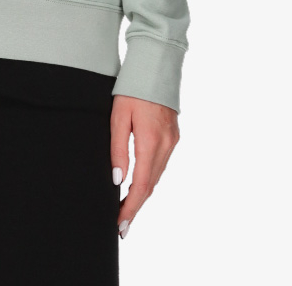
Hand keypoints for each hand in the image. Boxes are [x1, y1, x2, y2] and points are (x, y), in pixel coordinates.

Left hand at [110, 94, 179, 237]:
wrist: (156, 65)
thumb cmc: (132, 88)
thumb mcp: (118, 116)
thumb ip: (118, 149)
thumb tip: (118, 180)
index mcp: (151, 141)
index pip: (141, 185)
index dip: (131, 207)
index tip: (121, 225)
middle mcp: (166, 145)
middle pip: (151, 185)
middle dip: (136, 206)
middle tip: (122, 225)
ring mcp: (172, 140)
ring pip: (157, 175)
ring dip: (143, 193)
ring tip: (126, 208)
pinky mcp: (173, 135)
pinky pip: (161, 163)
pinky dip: (150, 177)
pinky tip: (140, 183)